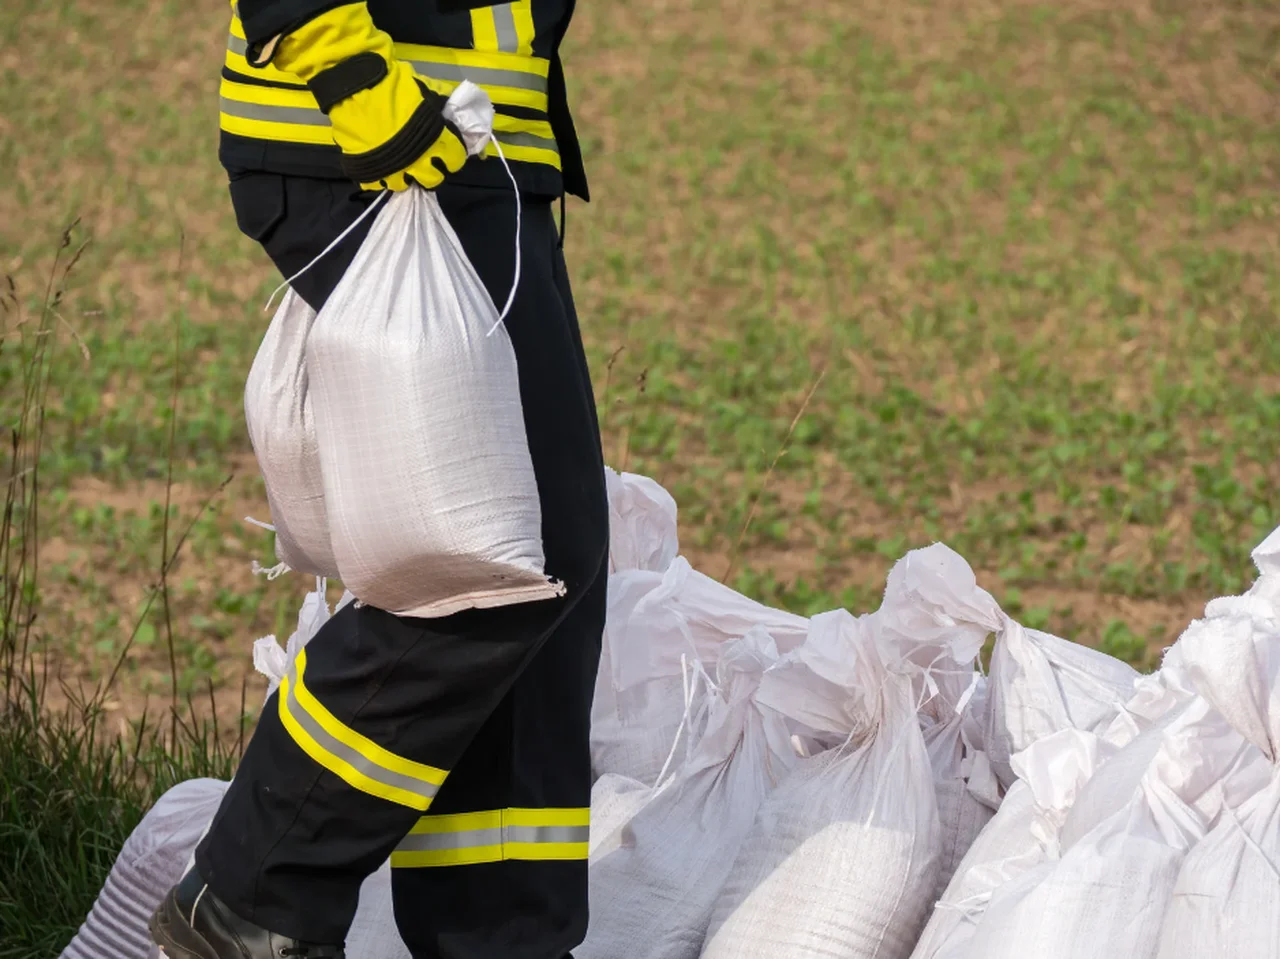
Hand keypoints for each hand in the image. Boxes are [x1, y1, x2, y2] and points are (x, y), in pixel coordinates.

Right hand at [267, 3, 468, 190]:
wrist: (356, 86)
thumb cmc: (394, 85)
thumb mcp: (426, 88)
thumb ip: (440, 104)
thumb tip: (450, 110)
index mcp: (437, 141)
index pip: (455, 160)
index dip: (453, 156)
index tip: (448, 152)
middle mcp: (419, 162)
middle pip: (433, 180)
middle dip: (431, 171)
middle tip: (425, 160)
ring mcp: (393, 170)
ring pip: (404, 185)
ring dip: (404, 175)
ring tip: (400, 163)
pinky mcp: (369, 172)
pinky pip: (376, 184)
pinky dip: (378, 177)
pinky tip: (379, 166)